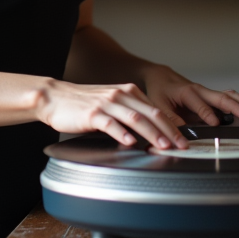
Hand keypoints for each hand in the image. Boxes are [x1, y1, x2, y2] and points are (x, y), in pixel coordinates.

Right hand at [35, 78, 188, 150]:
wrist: (56, 97)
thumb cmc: (83, 103)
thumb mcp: (111, 102)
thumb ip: (130, 112)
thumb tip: (152, 130)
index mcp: (127, 91)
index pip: (156, 109)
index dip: (172, 125)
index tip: (182, 139)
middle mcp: (120, 95)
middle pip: (150, 113)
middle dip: (169, 131)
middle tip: (181, 145)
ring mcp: (106, 104)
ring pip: (135, 118)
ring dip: (151, 133)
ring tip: (162, 146)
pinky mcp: (92, 114)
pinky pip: (110, 124)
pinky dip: (122, 134)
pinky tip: (131, 143)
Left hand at [140, 64, 238, 126]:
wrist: (162, 77)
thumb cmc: (159, 91)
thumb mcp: (158, 106)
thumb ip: (169, 121)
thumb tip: (179, 136)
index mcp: (187, 93)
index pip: (200, 105)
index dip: (207, 114)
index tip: (216, 124)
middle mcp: (202, 91)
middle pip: (223, 98)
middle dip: (238, 108)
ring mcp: (210, 94)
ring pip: (232, 98)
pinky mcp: (215, 98)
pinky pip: (234, 100)